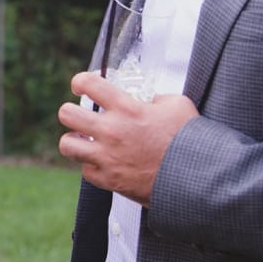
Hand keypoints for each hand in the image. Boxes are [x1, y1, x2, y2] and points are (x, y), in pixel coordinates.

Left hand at [57, 71, 198, 205]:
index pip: (89, 84)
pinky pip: (85, 171)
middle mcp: (111, 131)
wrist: (196, 178)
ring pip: (67, 145)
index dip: (80, 81)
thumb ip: (156, 99)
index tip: (80, 85)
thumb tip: (147, 101)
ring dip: (73, 140)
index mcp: (126, 108)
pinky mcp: (110, 180)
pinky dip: (91, 166)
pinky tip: (102, 162)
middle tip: (77, 115)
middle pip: (66, 114)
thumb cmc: (188, 141)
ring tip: (83, 139)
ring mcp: (107, 157)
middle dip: (70, 111)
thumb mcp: (177, 105)